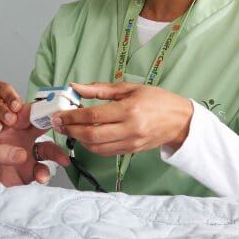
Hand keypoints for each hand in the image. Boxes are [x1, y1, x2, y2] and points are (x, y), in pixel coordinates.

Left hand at [0, 114, 69, 185]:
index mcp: (6, 128)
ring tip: (62, 160)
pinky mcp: (29, 173)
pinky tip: (40, 178)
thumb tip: (22, 154)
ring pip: (47, 149)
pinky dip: (44, 174)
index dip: (34, 111)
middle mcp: (18, 139)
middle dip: (52, 128)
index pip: (22, 114)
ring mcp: (26, 155)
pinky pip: (42, 170)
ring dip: (56, 153)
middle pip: (40, 128)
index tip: (45, 112)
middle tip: (62, 128)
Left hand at [51, 82, 192, 155]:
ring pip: (96, 147)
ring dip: (79, 140)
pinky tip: (85, 136)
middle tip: (57, 124)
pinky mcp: (131, 151)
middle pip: (91, 135)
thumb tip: (77, 87)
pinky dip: (92, 146)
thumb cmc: (157, 100)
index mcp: (129, 110)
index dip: (72, 117)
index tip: (59, 115)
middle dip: (70, 130)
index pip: (93, 116)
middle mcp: (129, 129)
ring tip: (69, 129)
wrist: (180, 121)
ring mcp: (130, 143)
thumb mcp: (130, 88)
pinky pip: (105, 152)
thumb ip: (101, 89)